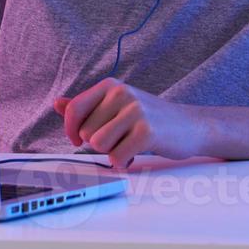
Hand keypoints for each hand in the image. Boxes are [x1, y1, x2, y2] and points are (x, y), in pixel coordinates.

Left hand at [53, 78, 204, 168]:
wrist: (191, 126)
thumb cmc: (150, 118)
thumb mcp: (117, 106)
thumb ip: (87, 106)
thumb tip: (58, 104)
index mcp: (110, 86)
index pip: (74, 109)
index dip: (70, 130)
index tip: (76, 140)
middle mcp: (121, 94)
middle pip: (86, 132)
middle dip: (99, 143)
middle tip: (120, 139)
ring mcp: (135, 112)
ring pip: (99, 145)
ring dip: (111, 152)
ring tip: (128, 144)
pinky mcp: (147, 132)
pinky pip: (117, 157)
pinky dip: (123, 162)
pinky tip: (136, 154)